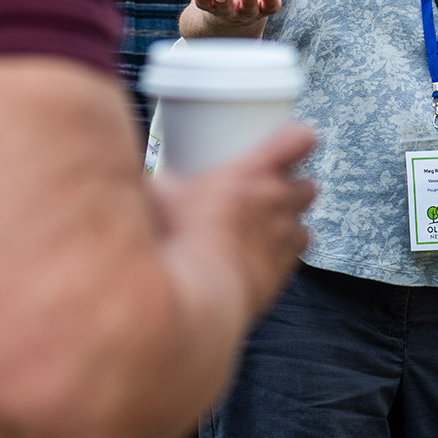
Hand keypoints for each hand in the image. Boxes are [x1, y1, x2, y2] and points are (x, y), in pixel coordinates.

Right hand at [152, 124, 317, 322]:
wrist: (193, 299)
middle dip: (294, 186)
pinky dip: (283, 257)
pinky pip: (294, 259)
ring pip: (304, 225)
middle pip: (308, 185)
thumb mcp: (156, 196)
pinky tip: (261, 259)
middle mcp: (277, 204)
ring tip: (266, 228)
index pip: (298, 139)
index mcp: (254, 174)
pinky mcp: (281, 274)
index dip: (298, 137)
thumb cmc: (175, 241)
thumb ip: (150, 177)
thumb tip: (130, 169)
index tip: (290, 141)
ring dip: (290, 224)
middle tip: (269, 190)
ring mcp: (283, 241)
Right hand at [160, 0, 281, 33]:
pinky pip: (270, 7)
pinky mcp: (266, 6)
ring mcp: (248, 10)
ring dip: (248, 0)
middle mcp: (229, 10)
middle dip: (223, 1)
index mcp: (211, 3)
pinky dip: (270, 1)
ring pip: (248, 9)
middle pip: (225, 8)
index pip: (205, 3)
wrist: (239, 4)